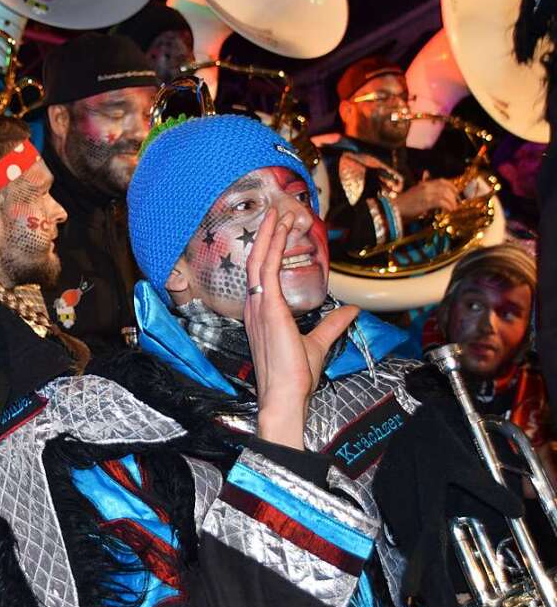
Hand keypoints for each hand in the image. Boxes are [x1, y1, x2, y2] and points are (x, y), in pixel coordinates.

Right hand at [244, 209, 358, 448]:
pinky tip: (279, 230)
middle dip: (267, 234)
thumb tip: (351, 312)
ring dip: (269, 234)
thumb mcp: (317, 343)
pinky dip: (272, 247)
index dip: (268, 250)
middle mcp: (255, 307)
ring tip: (279, 212)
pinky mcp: (268, 309)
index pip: (262, 274)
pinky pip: (267, 270)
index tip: (279, 230)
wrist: (285, 395)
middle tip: (277, 211)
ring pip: (259, 260)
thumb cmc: (294, 376)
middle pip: (257, 261)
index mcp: (262, 314)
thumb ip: (332, 325)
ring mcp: (259, 307)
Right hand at [393, 179, 459, 219]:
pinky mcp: (426, 202)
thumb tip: (435, 200)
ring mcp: (426, 194)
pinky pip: (442, 202)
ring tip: (454, 208)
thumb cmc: (403, 205)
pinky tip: (449, 210)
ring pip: (445, 194)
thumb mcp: (415, 195)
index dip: (451, 186)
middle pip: (446, 187)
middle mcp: (426, 187)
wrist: (394, 209)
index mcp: (424, 184)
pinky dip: (448, 206)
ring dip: (452, 202)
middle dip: (454, 195)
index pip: (442, 181)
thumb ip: (426, 194)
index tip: (456, 192)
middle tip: (457, 203)